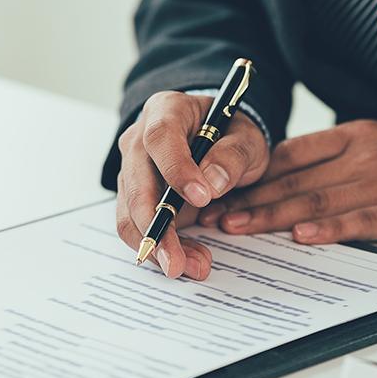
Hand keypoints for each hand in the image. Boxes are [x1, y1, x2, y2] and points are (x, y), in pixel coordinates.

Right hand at [116, 91, 269, 278]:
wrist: (218, 141)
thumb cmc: (230, 134)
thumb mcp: (246, 137)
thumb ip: (234, 155)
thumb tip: (212, 184)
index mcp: (165, 111)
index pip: (160, 138)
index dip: (176, 168)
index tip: (202, 197)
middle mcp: (138, 140)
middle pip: (136, 184)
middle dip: (157, 226)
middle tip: (178, 260)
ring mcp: (131, 171)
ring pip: (130, 213)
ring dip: (159, 244)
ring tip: (194, 266)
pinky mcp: (134, 198)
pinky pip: (138, 226)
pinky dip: (162, 248)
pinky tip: (187, 261)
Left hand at [199, 120, 376, 242]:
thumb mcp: (373, 143)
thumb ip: (328, 159)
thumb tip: (277, 178)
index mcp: (349, 137)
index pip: (287, 154)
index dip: (248, 174)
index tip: (217, 190)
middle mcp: (360, 156)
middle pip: (293, 179)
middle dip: (247, 199)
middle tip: (212, 216)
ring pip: (317, 199)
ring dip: (272, 215)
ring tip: (239, 227)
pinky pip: (361, 220)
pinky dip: (330, 229)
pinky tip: (301, 237)